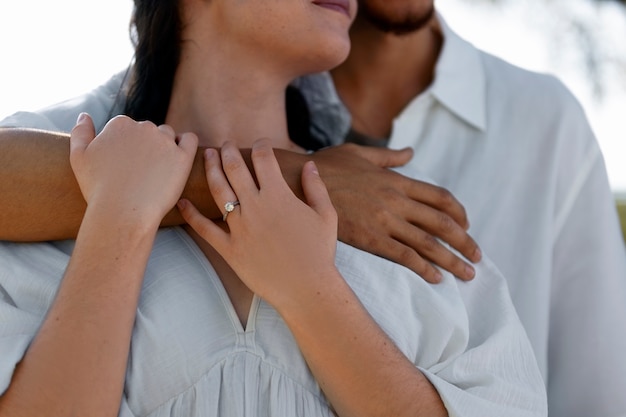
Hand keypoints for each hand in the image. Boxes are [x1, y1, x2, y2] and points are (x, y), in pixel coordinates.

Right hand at [70, 113, 197, 225]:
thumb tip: (84, 115)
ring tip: (158, 170)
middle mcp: (144, 127)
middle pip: (148, 130)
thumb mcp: (78, 158)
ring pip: (168, 135)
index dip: (126, 146)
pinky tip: (179, 158)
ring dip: (165, 147)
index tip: (126, 165)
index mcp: (120, 124)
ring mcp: (165, 141)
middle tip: (141, 172)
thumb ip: (80, 133)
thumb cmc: (98, 190)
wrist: (122, 213)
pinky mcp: (182, 157)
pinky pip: (190, 140)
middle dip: (145, 147)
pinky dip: (186, 144)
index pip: (127, 127)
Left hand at [178, 139, 338, 306]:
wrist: (307, 288)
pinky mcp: (229, 249)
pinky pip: (205, 229)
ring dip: (211, 169)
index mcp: (279, 195)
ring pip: (218, 190)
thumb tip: (309, 164)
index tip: (260, 143)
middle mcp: (256, 207)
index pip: (264, 159)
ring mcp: (240, 228)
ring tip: (207, 157)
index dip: (261, 146)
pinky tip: (183, 202)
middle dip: (228, 151)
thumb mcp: (326, 215)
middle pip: (235, 169)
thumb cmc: (320, 252)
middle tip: (225, 144)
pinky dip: (192, 214)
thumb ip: (316, 187)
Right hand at [310, 143, 480, 282]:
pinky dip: (423, 268)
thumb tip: (410, 152)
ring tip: (467, 274)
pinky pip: (404, 256)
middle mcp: (397, 201)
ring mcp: (384, 221)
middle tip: (477, 258)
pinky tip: (435, 278)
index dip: (459, 213)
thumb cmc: (326, 167)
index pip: (440, 198)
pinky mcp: (370, 239)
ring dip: (452, 260)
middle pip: (442, 223)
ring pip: (428, 243)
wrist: (297, 184)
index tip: (467, 225)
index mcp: (397, 181)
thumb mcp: (360, 153)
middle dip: (465, 242)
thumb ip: (389, 157)